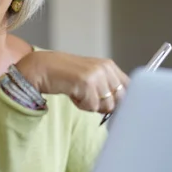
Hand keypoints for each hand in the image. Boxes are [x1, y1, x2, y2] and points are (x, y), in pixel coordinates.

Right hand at [15, 51, 129, 113]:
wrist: (43, 68)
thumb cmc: (65, 75)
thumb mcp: (90, 76)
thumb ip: (106, 86)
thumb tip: (121, 106)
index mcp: (108, 65)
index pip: (128, 87)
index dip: (120, 100)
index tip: (108, 103)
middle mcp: (105, 68)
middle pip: (119, 100)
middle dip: (104, 104)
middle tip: (88, 98)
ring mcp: (97, 75)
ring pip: (106, 106)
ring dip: (92, 105)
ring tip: (79, 94)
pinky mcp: (87, 83)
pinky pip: (92, 106)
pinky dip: (81, 105)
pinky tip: (73, 94)